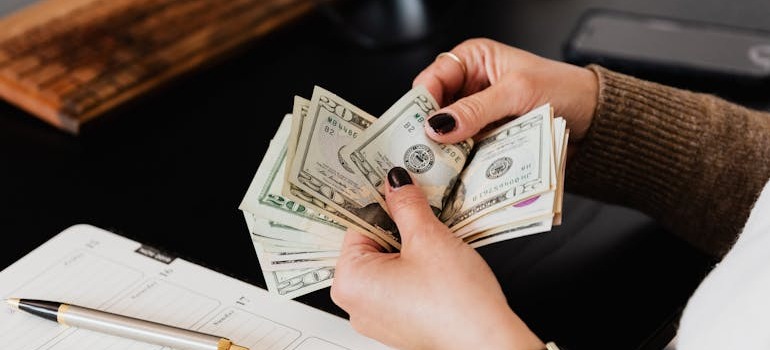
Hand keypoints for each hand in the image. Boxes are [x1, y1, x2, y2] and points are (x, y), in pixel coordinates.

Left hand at [331, 167, 544, 349]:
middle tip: (422, 210)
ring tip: (435, 240)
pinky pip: (400, 285)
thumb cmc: (456, 304)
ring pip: (389, 264)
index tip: (398, 187)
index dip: (382, 202)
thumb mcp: (428, 238)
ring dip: (410, 246)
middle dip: (398, 225)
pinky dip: (416, 269)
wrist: (488, 343)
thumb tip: (396, 183)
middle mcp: (356, 304)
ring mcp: (378, 317)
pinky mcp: (399, 324)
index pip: (357, 224)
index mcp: (349, 281)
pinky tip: (438, 263)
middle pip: (372, 244)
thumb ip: (407, 204)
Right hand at [414, 38, 597, 149]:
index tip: (418, 126)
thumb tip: (438, 124)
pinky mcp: (486, 139)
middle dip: (431, 129)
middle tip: (424, 150)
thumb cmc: (563, 89)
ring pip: (448, 134)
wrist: (594, 119)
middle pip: (435, 109)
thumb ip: (475, 108)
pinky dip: (461, 161)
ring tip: (439, 165)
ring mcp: (478, 115)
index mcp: (473, 60)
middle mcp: (471, 86)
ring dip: (445, 149)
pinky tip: (457, 170)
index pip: (432, 78)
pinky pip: (465, 150)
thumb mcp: (516, 92)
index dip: (421, 102)